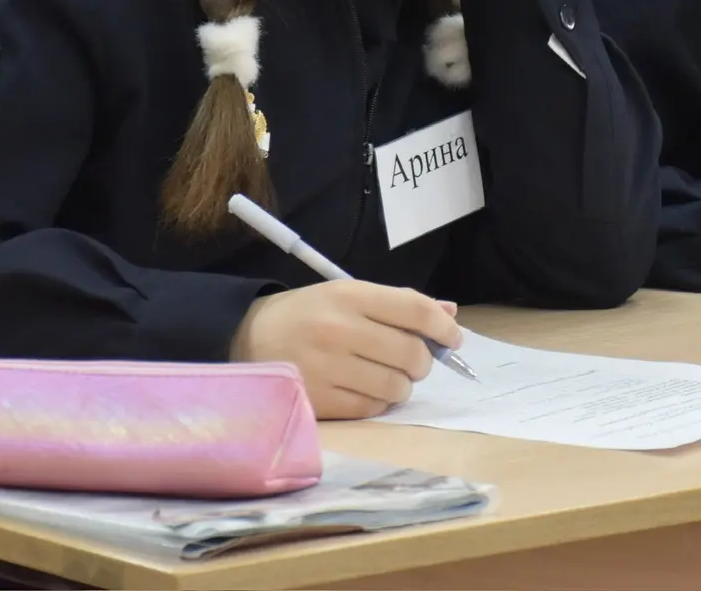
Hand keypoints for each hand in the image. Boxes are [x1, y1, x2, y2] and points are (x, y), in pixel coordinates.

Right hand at [230, 280, 460, 419]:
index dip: (443, 326)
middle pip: (411, 352)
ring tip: (387, 375)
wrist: (247, 338)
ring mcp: (328, 368)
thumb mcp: (346, 295)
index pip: (414, 310)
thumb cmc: (306, 314)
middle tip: (412, 360)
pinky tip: (366, 389)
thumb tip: (449, 314)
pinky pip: (372, 407)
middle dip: (422, 360)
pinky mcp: (319, 400)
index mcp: (348, 295)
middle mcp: (339, 330)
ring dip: (402, 385)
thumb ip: (398, 304)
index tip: (453, 338)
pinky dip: (379, 401)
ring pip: (396, 386)